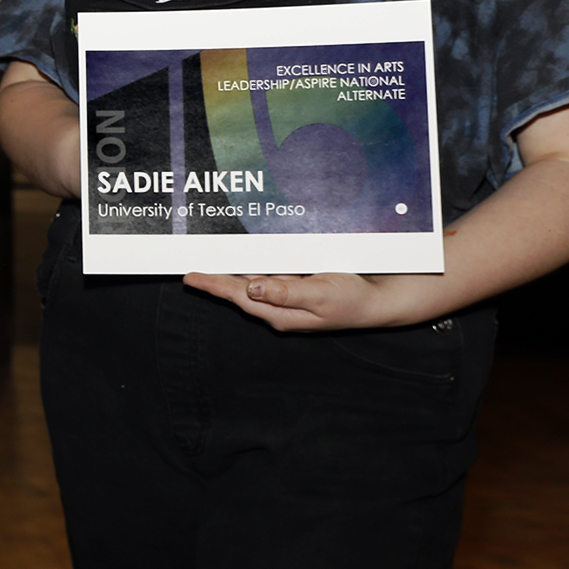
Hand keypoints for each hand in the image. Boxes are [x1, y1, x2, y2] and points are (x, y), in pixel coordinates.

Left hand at [182, 269, 417, 331]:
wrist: (378, 301)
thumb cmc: (353, 300)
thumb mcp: (321, 294)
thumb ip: (286, 292)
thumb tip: (253, 288)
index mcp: (280, 313)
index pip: (237, 296)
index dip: (212, 285)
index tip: (190, 276)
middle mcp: (278, 308)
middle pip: (239, 288)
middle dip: (216, 276)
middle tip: (192, 263)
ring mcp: (287, 299)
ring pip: (253, 279)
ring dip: (235, 268)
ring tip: (211, 255)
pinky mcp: (295, 288)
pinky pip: (270, 275)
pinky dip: (256, 265)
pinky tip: (248, 255)